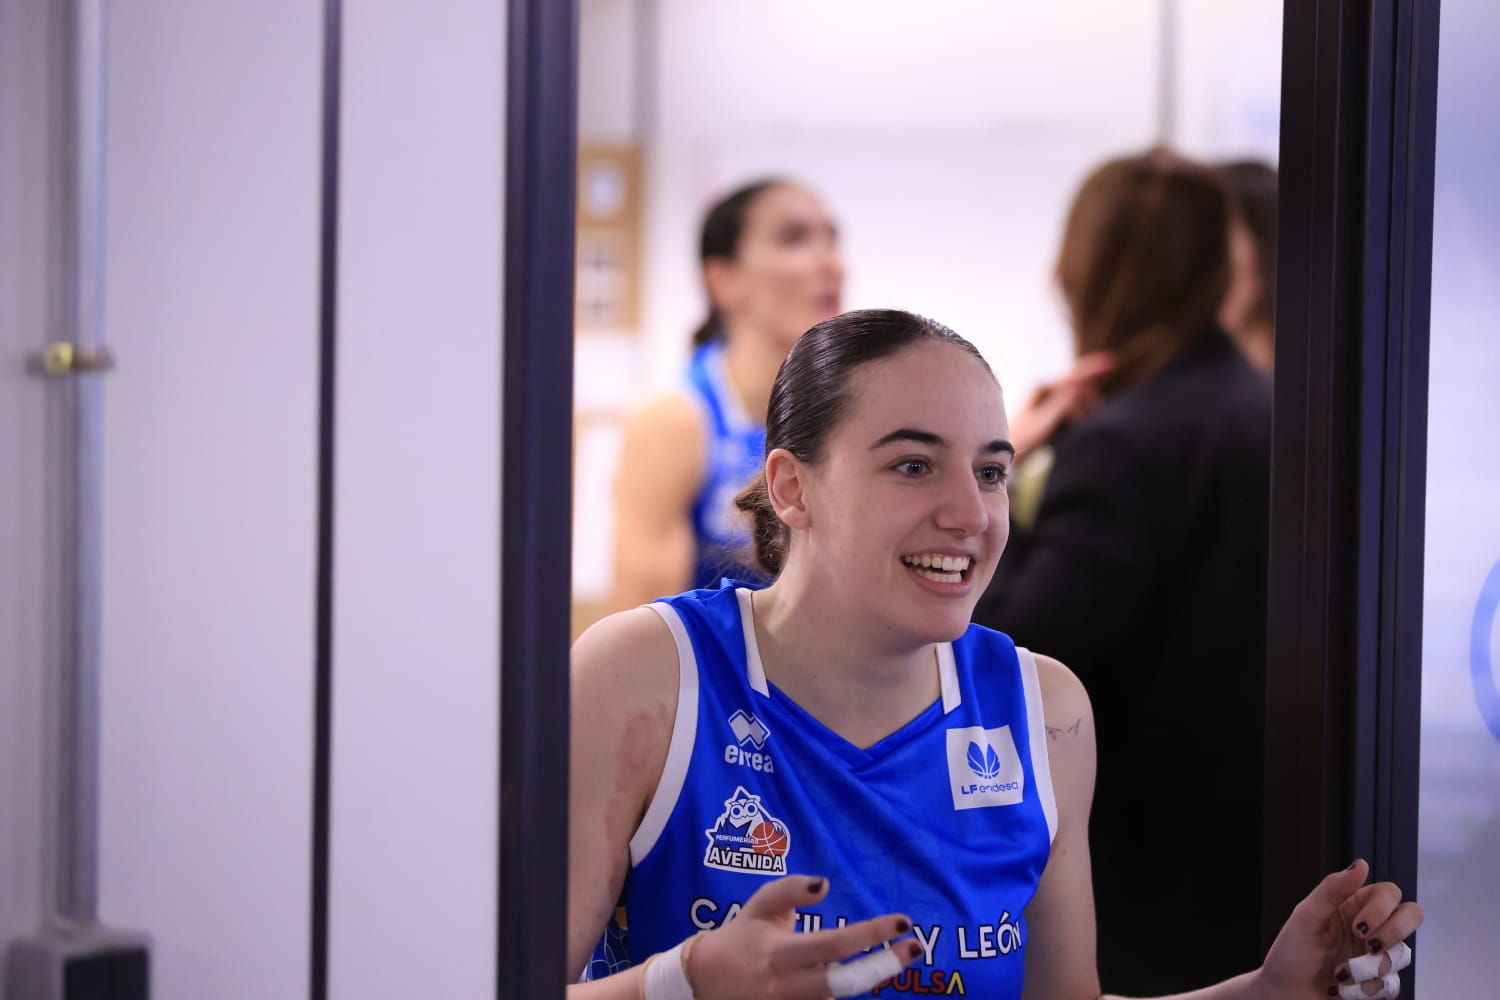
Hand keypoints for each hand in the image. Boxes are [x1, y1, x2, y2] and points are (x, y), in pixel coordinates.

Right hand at [683, 874, 920, 998]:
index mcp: (782, 953)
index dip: (872, 934)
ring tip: (889, 958)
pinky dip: (843, 989)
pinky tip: (858, 973)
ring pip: (840, 996)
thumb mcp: (760, 905)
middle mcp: (790, 985)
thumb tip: (825, 884)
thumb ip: (791, 890)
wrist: (705, 981)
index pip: (835, 943)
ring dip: (867, 977)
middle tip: (914, 948)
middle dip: (885, 966)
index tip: (902, 921)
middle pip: (847, 982)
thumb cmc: (741, 936)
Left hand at [1008, 352, 1113, 457]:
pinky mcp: (1043, 407)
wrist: (1000, 452)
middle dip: (1089, 395)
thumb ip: (1061, 404)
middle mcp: (1040, 388)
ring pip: (1072, 395)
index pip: (1072, 375)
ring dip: (1083, 405)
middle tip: (1098, 410)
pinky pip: (1065, 404)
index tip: (1112, 360)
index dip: (1093, 367)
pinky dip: (1074, 411)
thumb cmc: (1020, 439)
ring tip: (1087, 421)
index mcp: (1040, 388)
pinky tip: (1077, 423)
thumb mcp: (1043, 423)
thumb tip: (1079, 385)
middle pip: (1074, 384)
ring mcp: (1041, 397)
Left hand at [1257, 860, 1422, 997]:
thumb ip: (1333, 889)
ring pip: (1402, 956)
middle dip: (1393, 933)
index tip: (1358, 926)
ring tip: (1339, 974)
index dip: (1383, 908)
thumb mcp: (1306, 916)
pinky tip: (1343, 989)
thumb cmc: (1291, 953)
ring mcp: (1377, 956)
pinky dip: (1365, 990)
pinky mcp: (1378, 983)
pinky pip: (1392, 986)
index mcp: (1353, 906)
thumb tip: (1360, 864)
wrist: (1285, 994)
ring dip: (1367, 969)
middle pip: (1411, 916)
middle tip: (1368, 946)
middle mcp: (1371, 928)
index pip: (1390, 893)